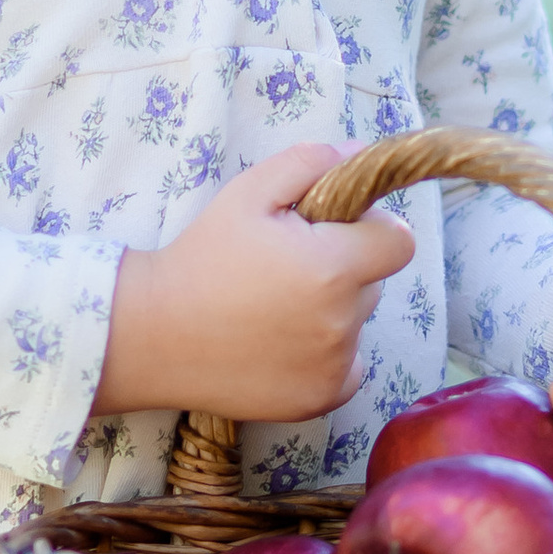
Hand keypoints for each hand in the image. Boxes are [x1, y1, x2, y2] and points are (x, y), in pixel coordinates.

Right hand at [94, 145, 414, 423]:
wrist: (153, 334)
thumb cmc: (201, 258)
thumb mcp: (248, 193)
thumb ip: (310, 163)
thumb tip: (361, 154)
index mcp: (332, 267)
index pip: (400, 241)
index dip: (372, 228)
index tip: (334, 230)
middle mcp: (341, 323)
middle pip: (375, 282)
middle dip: (346, 268)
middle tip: (289, 267)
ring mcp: (333, 367)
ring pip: (358, 323)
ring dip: (334, 310)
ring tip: (274, 307)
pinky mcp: (319, 400)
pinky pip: (349, 368)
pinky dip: (328, 356)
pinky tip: (282, 343)